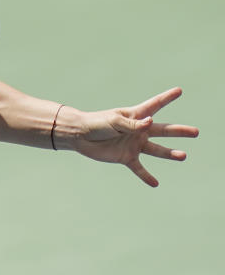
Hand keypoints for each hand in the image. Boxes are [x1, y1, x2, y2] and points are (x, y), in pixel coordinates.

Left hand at [71, 87, 198, 186]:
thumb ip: (132, 124)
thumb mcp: (114, 121)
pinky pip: (139, 168)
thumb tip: (150, 122)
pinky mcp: (126, 157)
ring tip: (183, 156)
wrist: (79, 135)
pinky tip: (155, 183)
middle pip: (163, 130)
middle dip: (179, 131)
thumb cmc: (96, 123)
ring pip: (156, 150)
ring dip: (170, 154)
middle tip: (196, 132)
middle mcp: (138, 130)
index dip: (167, 98)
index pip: (154, 105)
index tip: (179, 90)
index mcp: (135, 116)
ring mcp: (133, 144)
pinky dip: (146, 176)